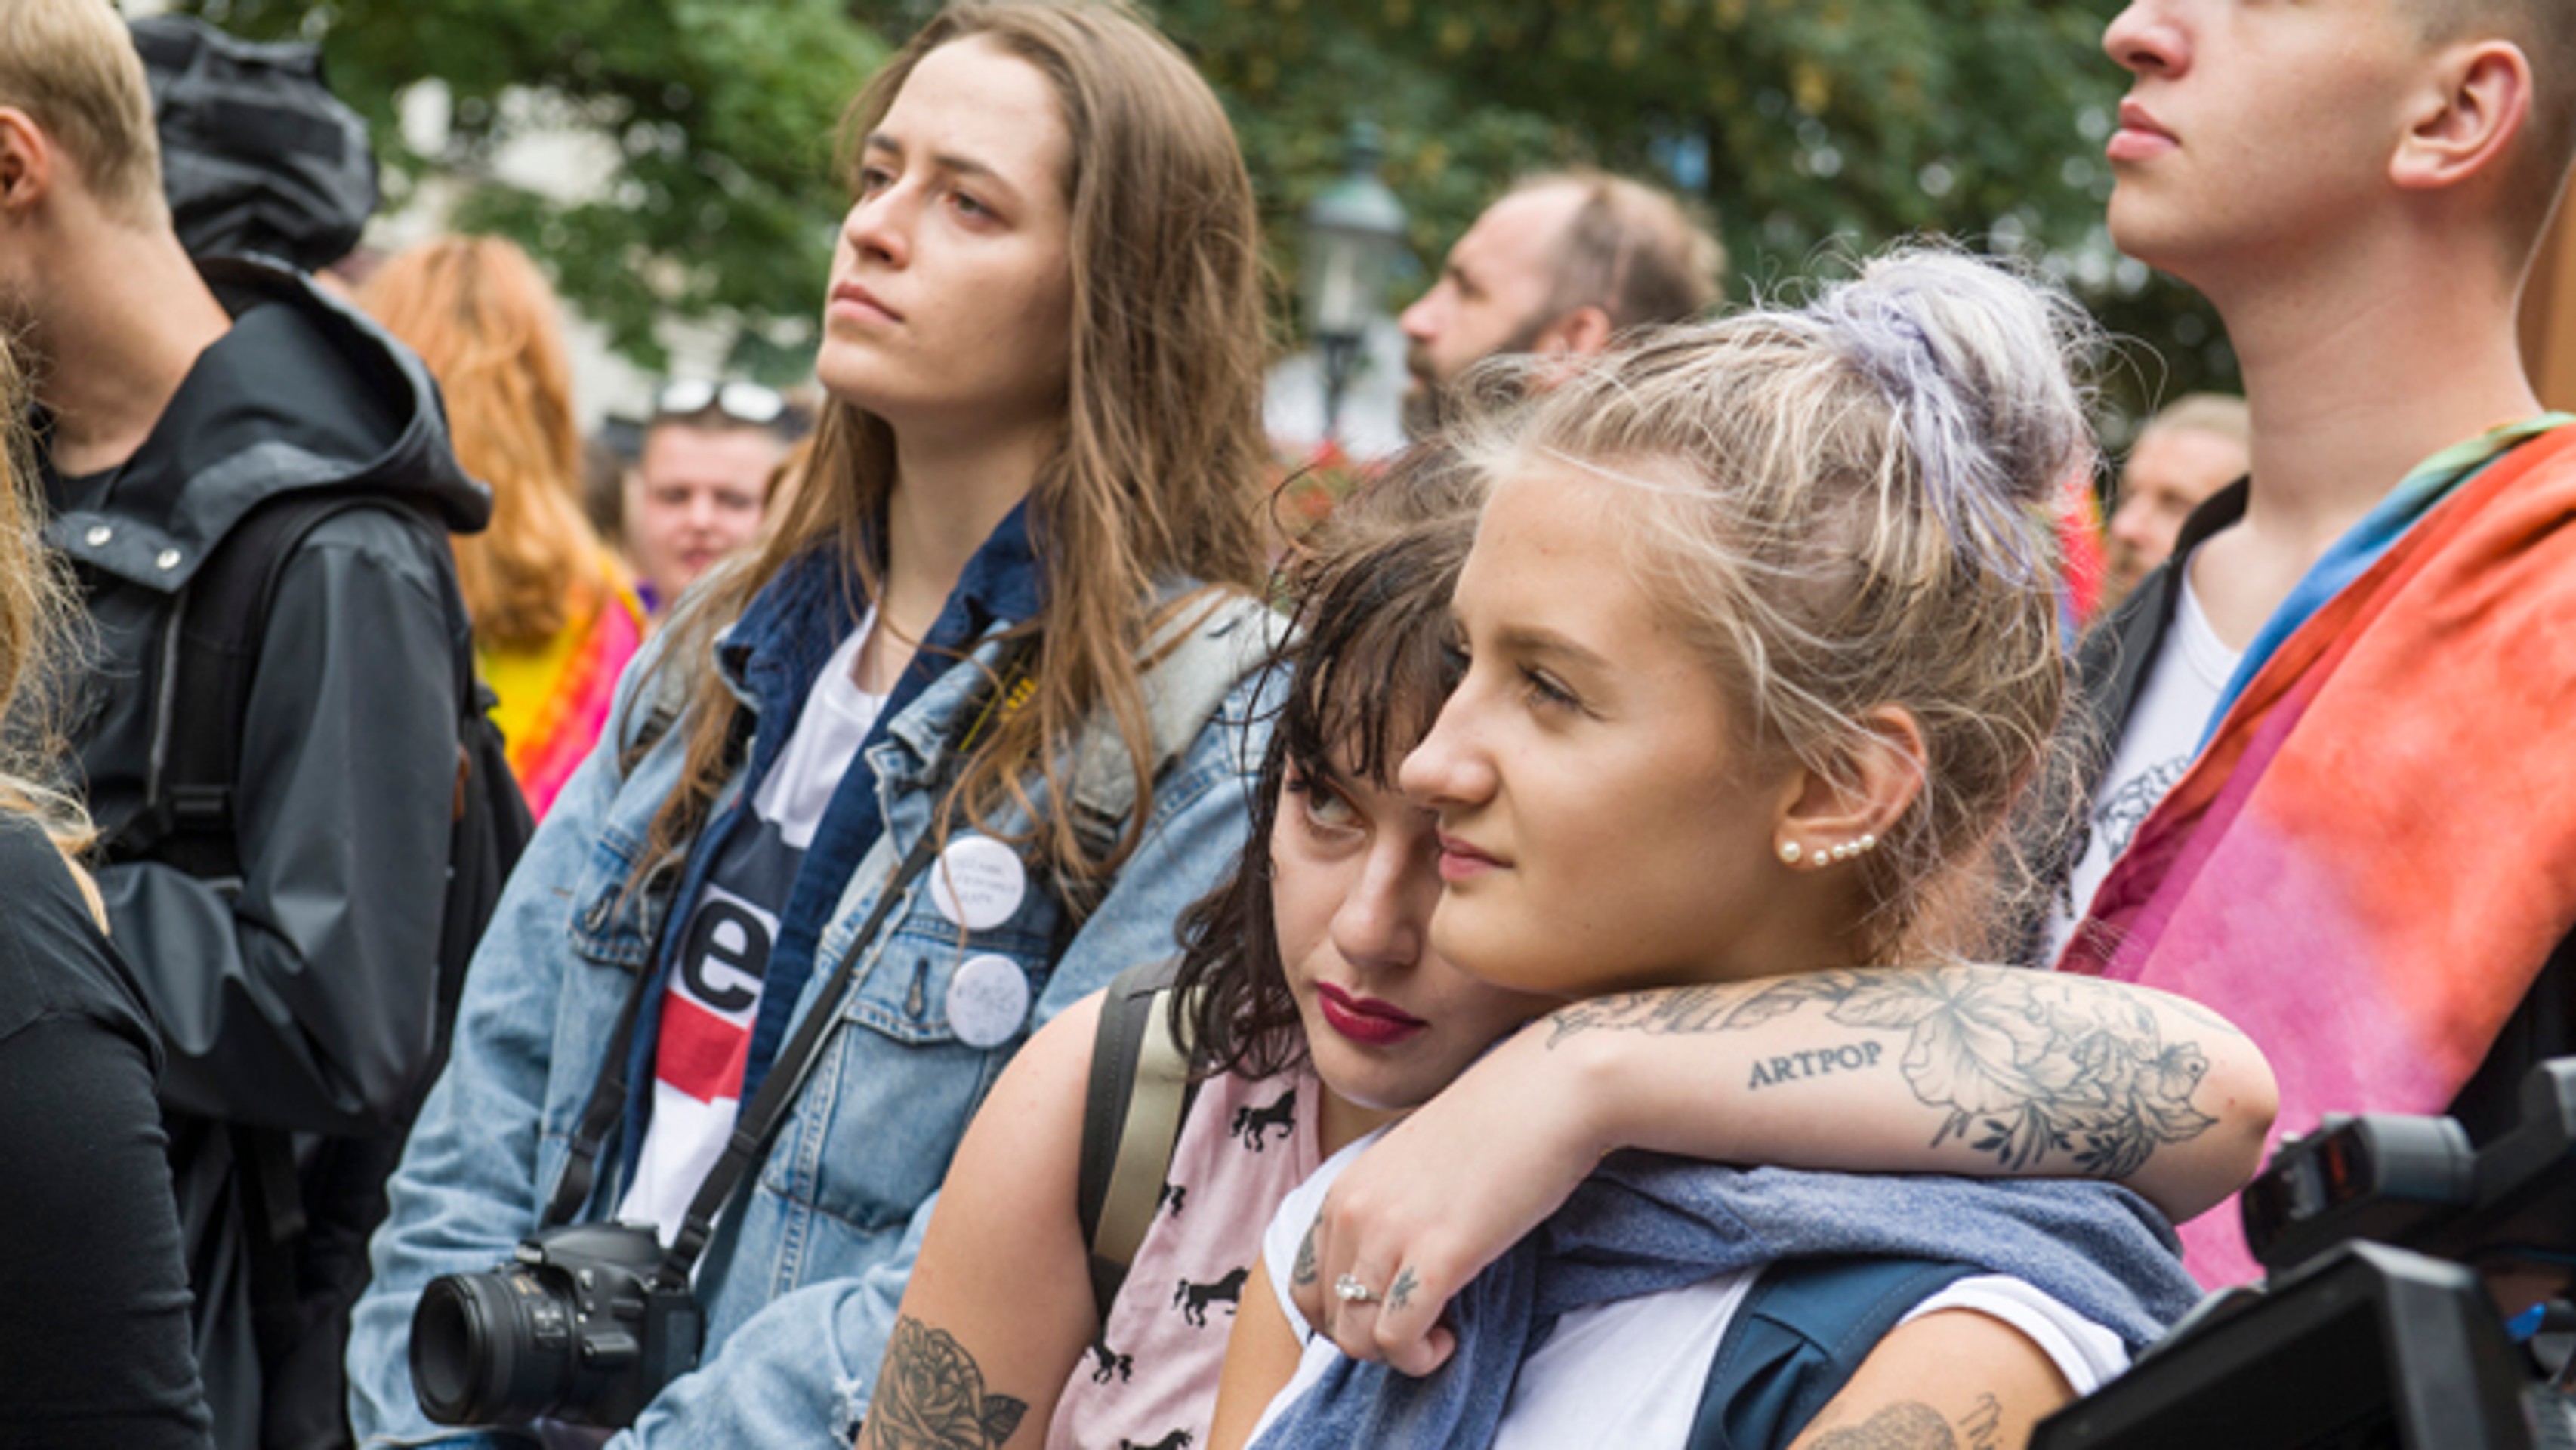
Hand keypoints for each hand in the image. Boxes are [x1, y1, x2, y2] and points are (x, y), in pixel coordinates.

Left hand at [1290, 1022, 1605, 1374]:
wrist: (1548, 1093)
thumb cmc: (1497, 1125)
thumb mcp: (1415, 1166)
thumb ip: (1391, 1209)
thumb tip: (1393, 1264)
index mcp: (1344, 1189)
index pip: (1303, 1283)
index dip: (1343, 1313)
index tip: (1387, 1310)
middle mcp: (1352, 1212)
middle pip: (1326, 1317)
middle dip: (1368, 1339)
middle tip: (1417, 1326)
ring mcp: (1389, 1233)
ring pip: (1356, 1338)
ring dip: (1396, 1353)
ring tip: (1438, 1332)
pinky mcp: (1437, 1256)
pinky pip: (1397, 1339)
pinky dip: (1419, 1356)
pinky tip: (1449, 1338)